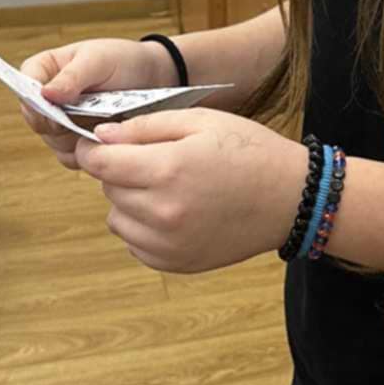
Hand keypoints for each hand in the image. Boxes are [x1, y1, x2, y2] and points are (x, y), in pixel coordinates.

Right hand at [19, 37, 171, 167]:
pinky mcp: (74, 141)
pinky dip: (86, 153)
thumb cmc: (122, 60)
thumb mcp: (98, 60)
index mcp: (44, 70)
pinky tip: (104, 140)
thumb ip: (72, 76)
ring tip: (101, 125)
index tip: (54, 108)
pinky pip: (70, 156)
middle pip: (36, 121)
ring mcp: (59, 122)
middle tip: (85, 118)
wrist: (150, 78)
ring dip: (75, 139)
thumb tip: (46, 94)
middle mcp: (46, 99)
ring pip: (52, 142)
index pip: (23, 88)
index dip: (35, 102)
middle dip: (59, 123)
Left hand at [75, 110, 306, 272]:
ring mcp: (169, 244)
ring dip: (128, 202)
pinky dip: (143, 228)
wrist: (291, 198)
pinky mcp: (177, 263)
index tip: (99, 143)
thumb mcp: (200, 121)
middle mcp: (162, 213)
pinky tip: (173, 212)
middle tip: (152, 160)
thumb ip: (146, 127)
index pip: (99, 163)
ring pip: (117, 219)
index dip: (92, 149)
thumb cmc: (249, 151)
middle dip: (119, 171)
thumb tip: (101, 137)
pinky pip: (135, 244)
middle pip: (108, 189)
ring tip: (165, 188)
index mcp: (167, 170)